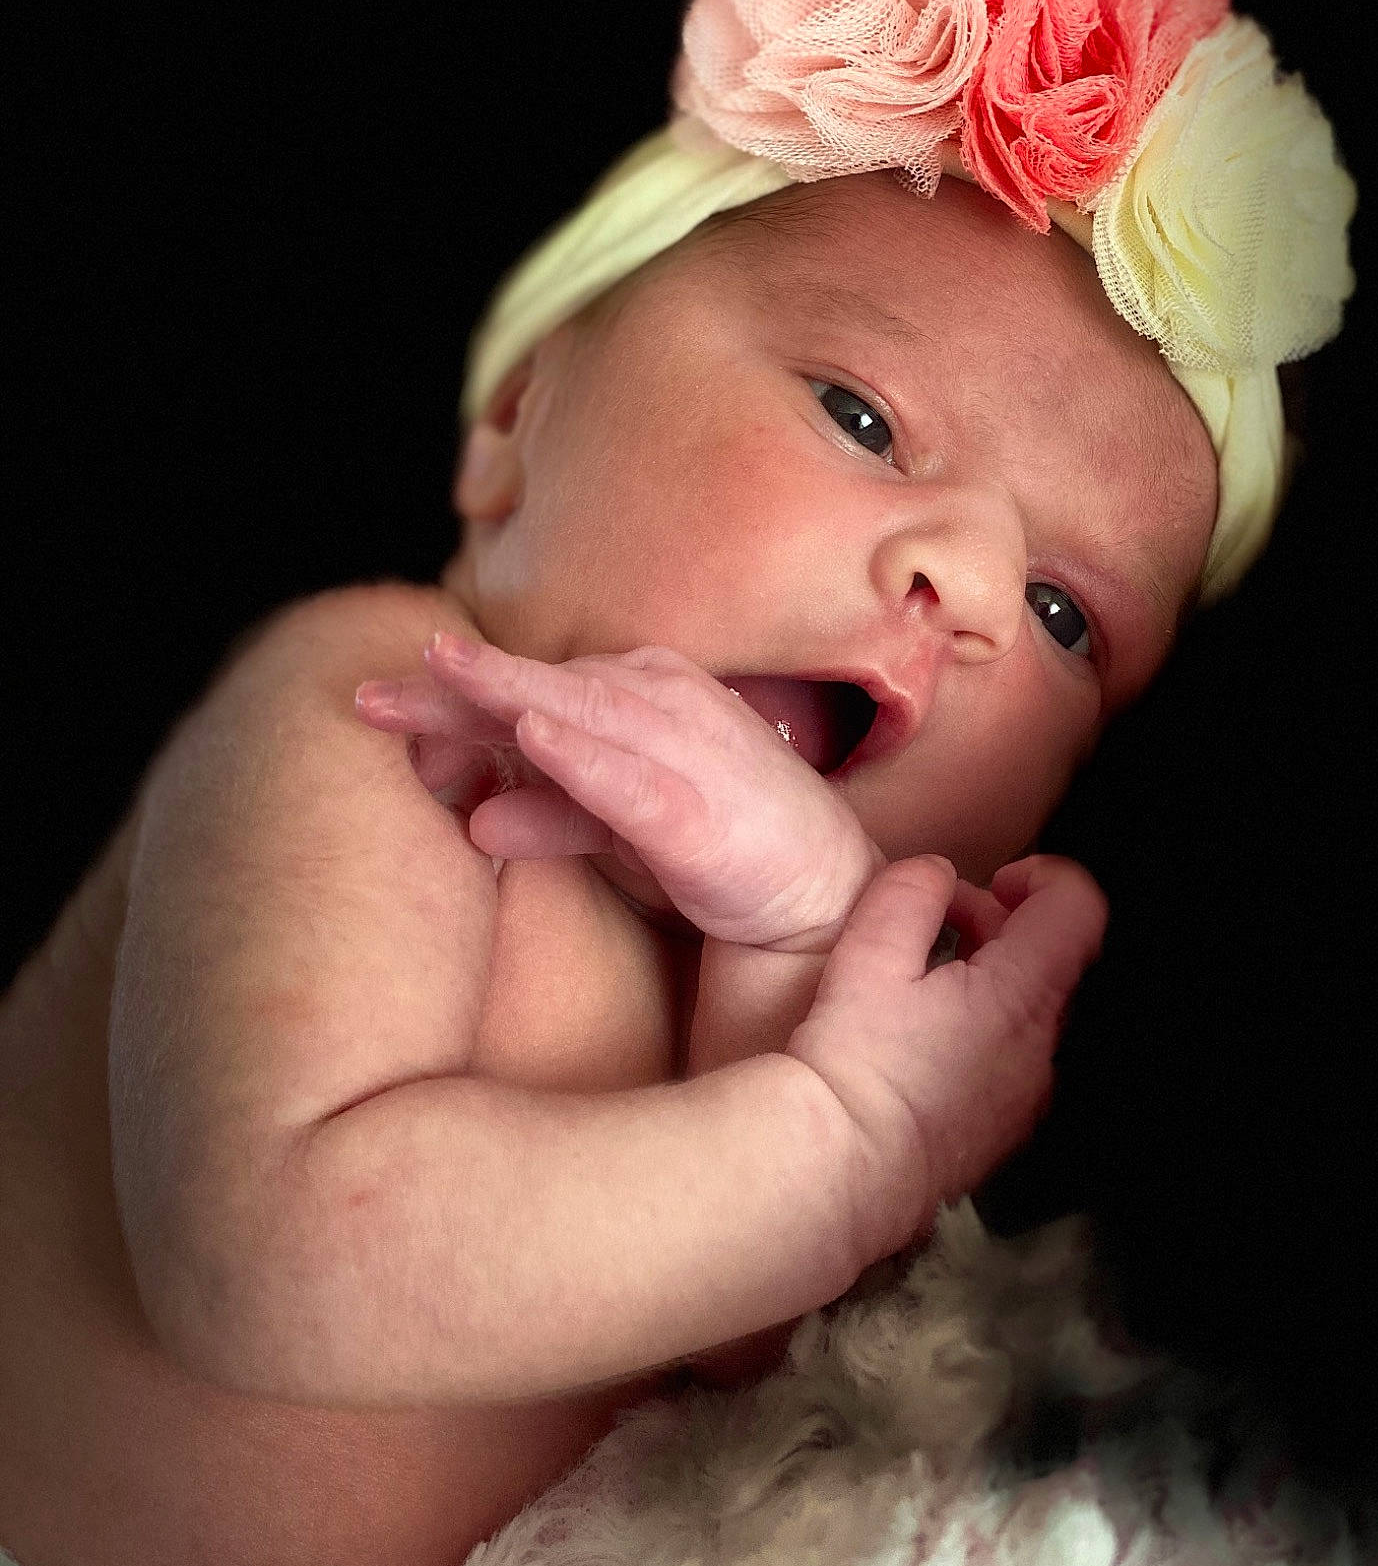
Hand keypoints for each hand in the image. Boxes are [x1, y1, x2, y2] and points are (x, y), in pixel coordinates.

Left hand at [356, 633, 884, 950]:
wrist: (820, 892)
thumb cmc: (717, 843)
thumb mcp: (614, 829)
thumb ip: (548, 813)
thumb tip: (472, 821)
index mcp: (636, 696)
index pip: (529, 686)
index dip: (449, 694)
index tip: (370, 702)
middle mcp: (661, 703)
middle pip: (542, 688)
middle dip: (456, 686)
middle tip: (369, 695)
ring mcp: (687, 749)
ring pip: (584, 713)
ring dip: (511, 691)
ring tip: (445, 673)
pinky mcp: (702, 809)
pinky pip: (633, 778)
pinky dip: (584, 755)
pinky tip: (535, 735)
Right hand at [788, 852, 1107, 1255]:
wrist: (842, 1170)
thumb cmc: (856, 1063)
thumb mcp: (869, 954)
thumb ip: (910, 893)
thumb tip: (936, 876)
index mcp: (1023, 994)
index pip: (1079, 909)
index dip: (1044, 876)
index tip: (996, 879)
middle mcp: (1042, 1046)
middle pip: (1053, 957)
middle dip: (1001, 923)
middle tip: (938, 920)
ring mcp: (1028, 1094)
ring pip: (1031, 1009)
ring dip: (991, 976)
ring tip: (922, 978)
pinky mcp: (1003, 1128)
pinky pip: (1011, 1056)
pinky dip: (982, 1027)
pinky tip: (923, 1036)